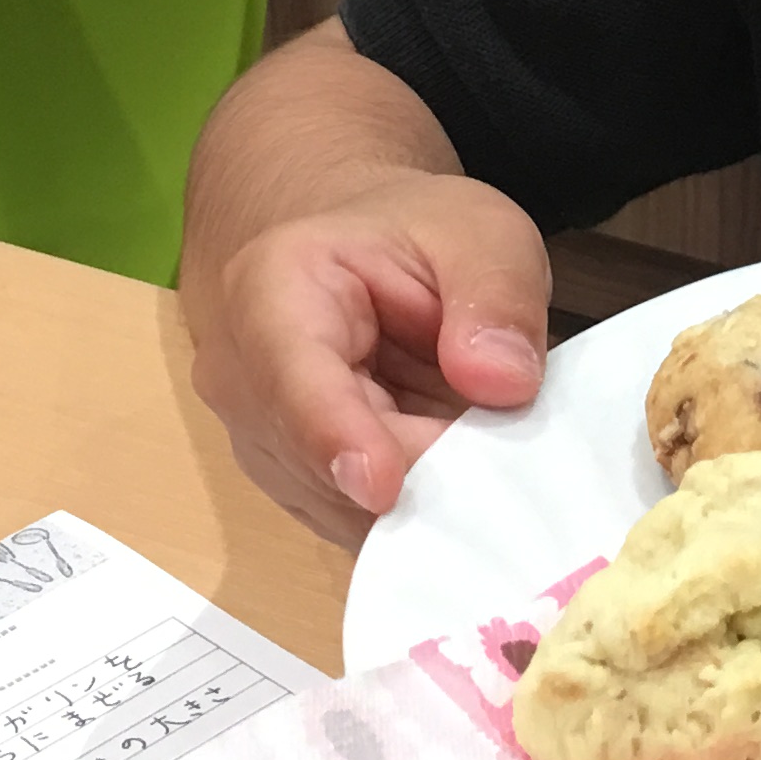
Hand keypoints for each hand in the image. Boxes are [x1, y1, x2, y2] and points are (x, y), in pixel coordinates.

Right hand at [184, 169, 554, 547]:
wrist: (369, 260)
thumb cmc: (416, 237)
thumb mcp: (480, 233)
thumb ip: (495, 295)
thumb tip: (502, 382)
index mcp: (271, 292)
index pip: (294, 378)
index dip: (339, 436)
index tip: (383, 487)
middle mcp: (244, 380)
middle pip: (325, 463)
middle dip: (422, 476)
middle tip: (516, 474)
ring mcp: (265, 444)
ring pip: (345, 509)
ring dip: (427, 500)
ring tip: (498, 461)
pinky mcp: (301, 490)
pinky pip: (362, 526)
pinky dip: (420, 516)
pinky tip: (469, 486)